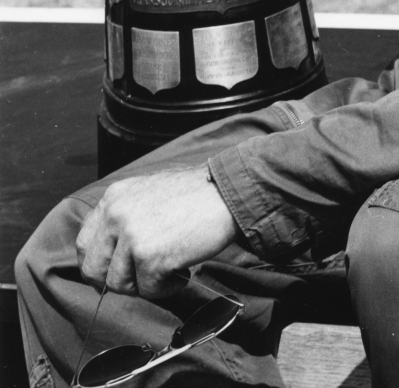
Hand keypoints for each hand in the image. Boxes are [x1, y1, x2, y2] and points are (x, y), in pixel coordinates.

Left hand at [76, 167, 238, 298]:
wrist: (228, 193)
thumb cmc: (196, 195)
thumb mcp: (148, 193)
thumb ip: (125, 216)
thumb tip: (110, 252)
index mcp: (114, 197)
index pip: (84, 243)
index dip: (99, 263)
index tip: (115, 269)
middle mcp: (116, 214)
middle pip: (93, 269)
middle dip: (118, 280)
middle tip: (143, 276)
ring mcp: (131, 236)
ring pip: (119, 284)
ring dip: (146, 284)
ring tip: (170, 266)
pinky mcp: (150, 257)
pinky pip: (148, 291)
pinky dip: (168, 287)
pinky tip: (183, 269)